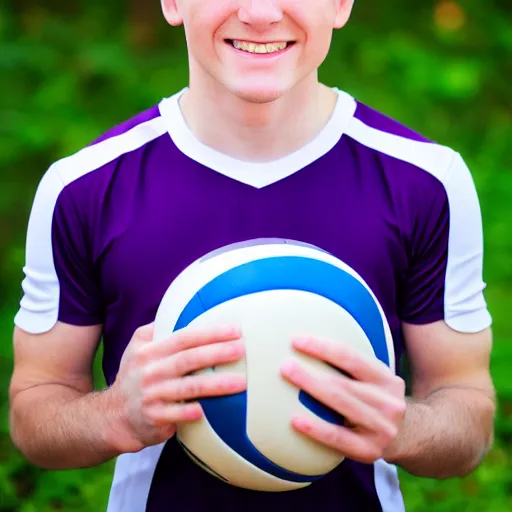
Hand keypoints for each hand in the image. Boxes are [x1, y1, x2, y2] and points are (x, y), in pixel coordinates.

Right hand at [109, 323, 245, 452]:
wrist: (115, 415)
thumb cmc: (136, 375)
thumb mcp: (138, 346)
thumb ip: (158, 328)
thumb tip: (183, 306)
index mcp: (150, 350)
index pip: (183, 337)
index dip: (209, 333)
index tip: (234, 330)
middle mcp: (151, 371)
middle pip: (188, 359)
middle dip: (217, 353)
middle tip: (242, 349)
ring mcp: (152, 395)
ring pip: (187, 388)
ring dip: (215, 385)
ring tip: (241, 382)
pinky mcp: (154, 418)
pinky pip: (175, 415)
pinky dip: (190, 412)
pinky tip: (207, 411)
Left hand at [280, 336, 405, 463]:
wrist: (408, 437)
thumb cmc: (376, 400)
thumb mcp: (375, 379)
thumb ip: (351, 365)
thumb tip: (306, 343)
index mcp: (386, 378)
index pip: (351, 357)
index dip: (322, 347)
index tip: (296, 340)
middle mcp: (388, 402)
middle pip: (342, 383)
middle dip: (311, 373)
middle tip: (285, 365)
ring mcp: (382, 428)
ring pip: (340, 406)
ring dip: (311, 391)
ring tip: (287, 382)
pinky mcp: (370, 451)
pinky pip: (338, 438)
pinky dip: (316, 428)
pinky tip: (295, 420)